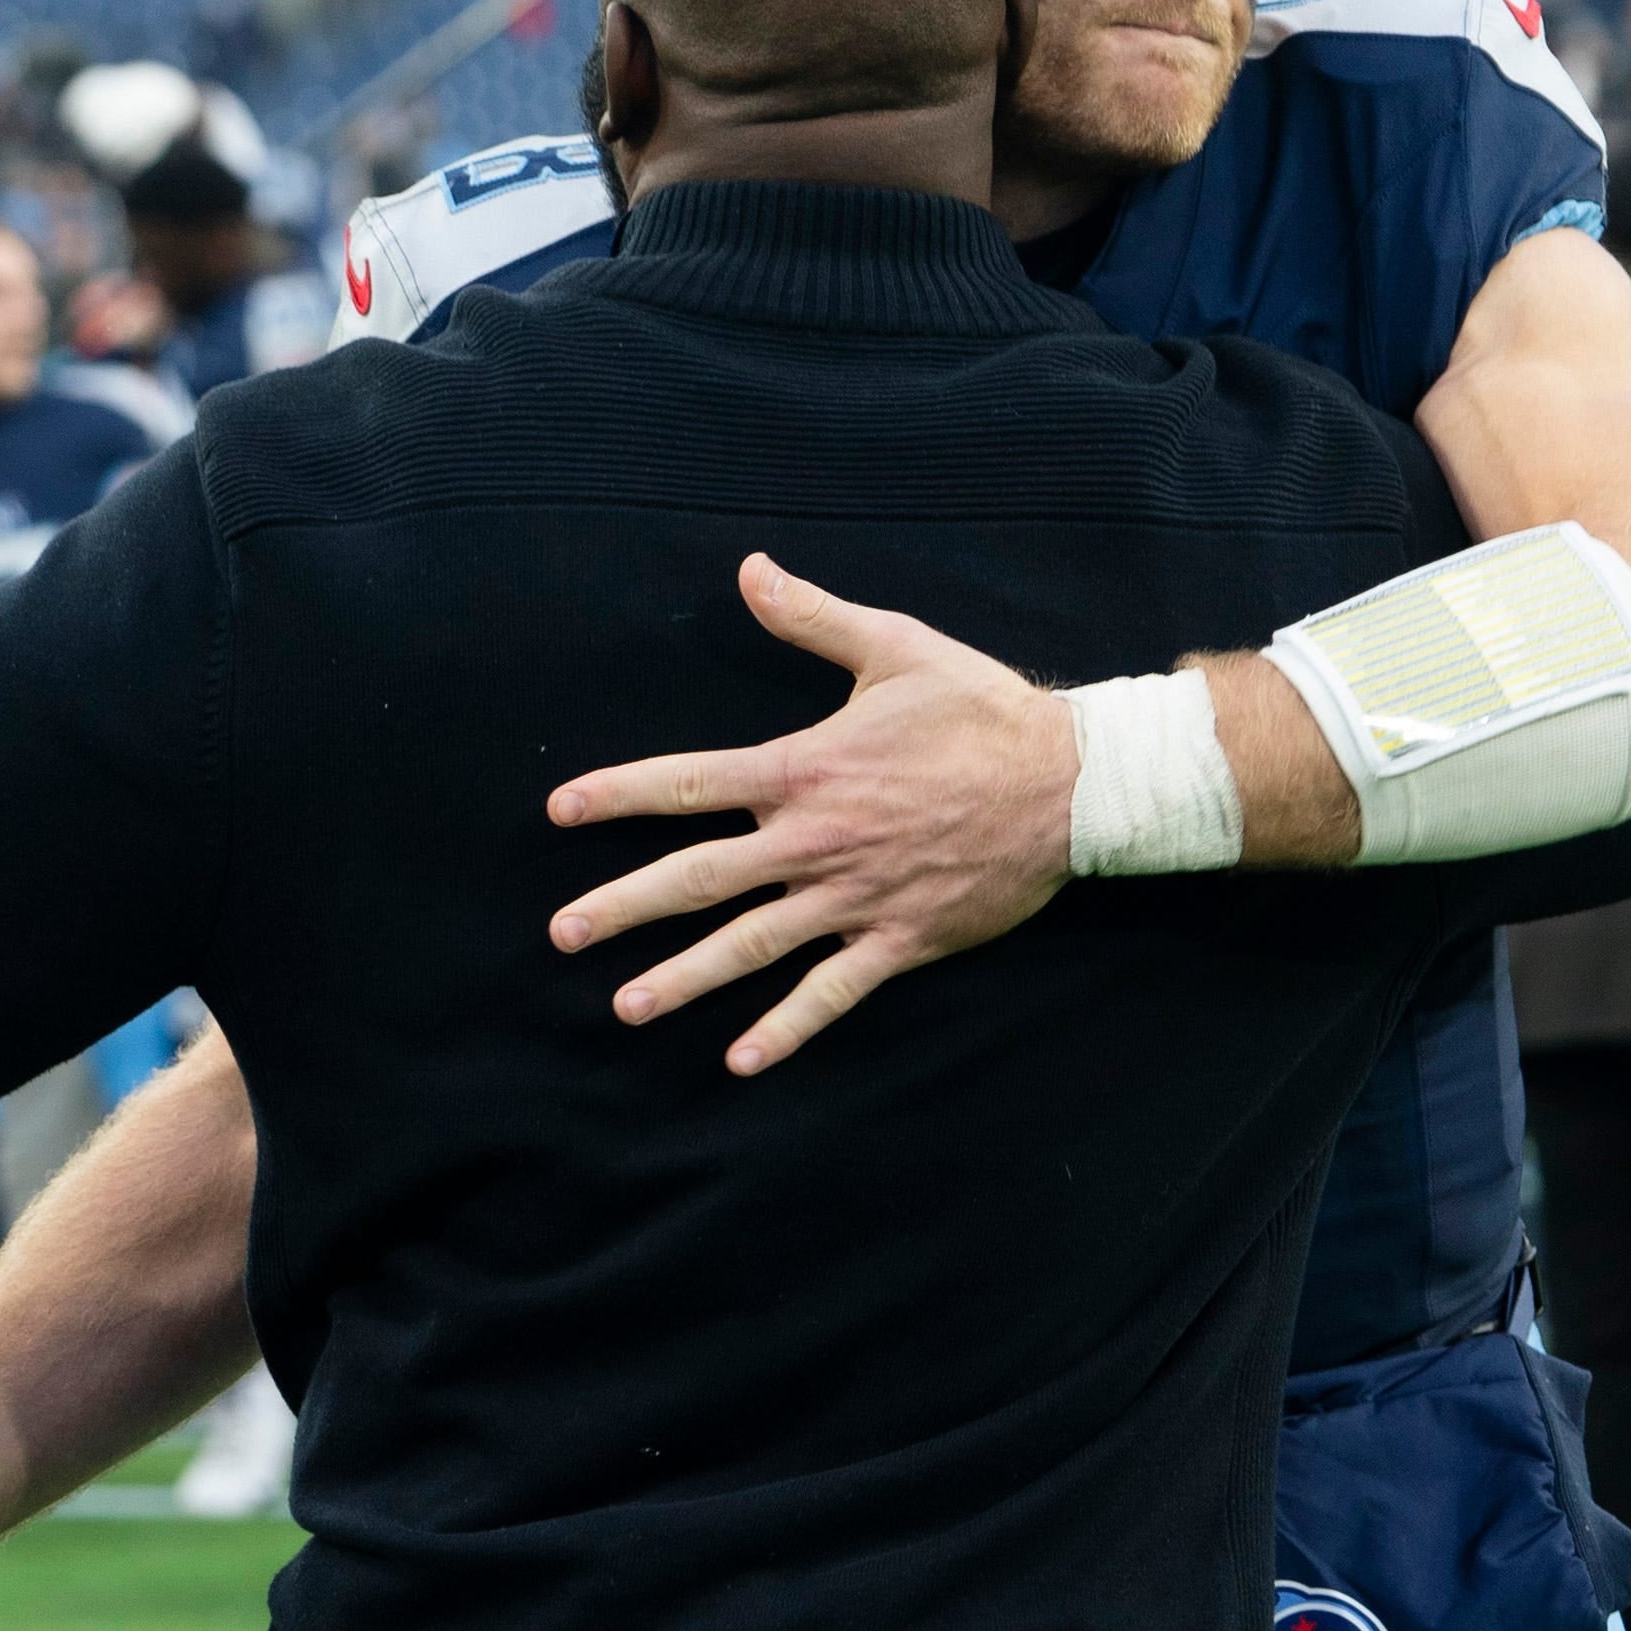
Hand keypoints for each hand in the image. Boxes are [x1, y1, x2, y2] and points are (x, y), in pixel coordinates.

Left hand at [542, 555, 1075, 1074]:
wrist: (1070, 782)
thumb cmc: (981, 708)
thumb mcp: (894, 646)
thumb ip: (811, 618)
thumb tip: (749, 569)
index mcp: (804, 769)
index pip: (688, 783)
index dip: (617, 796)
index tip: (560, 812)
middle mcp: (815, 840)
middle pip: (698, 877)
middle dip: (624, 907)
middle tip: (563, 934)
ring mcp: (854, 898)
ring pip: (751, 945)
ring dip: (684, 978)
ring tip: (624, 1007)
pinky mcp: (899, 939)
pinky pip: (832, 993)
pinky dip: (787, 1028)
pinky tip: (741, 1060)